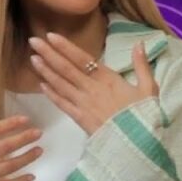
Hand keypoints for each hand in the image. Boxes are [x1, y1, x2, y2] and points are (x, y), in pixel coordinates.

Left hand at [28, 32, 157, 134]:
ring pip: (60, 84)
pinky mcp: (79, 119)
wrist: (137, 144)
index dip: (65, 47)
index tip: (51, 36)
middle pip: (66, 68)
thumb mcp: (149, 89)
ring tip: (32, 59)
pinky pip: (62, 104)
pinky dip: (51, 94)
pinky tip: (41, 85)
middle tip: (33, 41)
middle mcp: (92, 88)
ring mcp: (83, 104)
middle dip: (48, 54)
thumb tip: (139, 44)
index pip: (82, 58)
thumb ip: (142, 65)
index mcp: (108, 78)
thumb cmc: (144, 116)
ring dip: (46, 71)